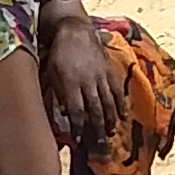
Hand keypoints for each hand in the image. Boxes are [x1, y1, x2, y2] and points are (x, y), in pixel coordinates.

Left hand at [44, 25, 119, 149]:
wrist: (75, 31)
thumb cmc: (59, 54)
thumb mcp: (51, 73)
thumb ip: (57, 93)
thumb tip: (63, 113)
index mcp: (70, 82)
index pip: (75, 110)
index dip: (78, 127)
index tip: (79, 140)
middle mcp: (87, 81)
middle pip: (94, 109)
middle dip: (97, 128)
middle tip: (99, 144)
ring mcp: (100, 76)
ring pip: (108, 101)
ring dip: (110, 119)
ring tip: (111, 133)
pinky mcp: (109, 70)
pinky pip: (117, 89)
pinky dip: (121, 103)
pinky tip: (123, 115)